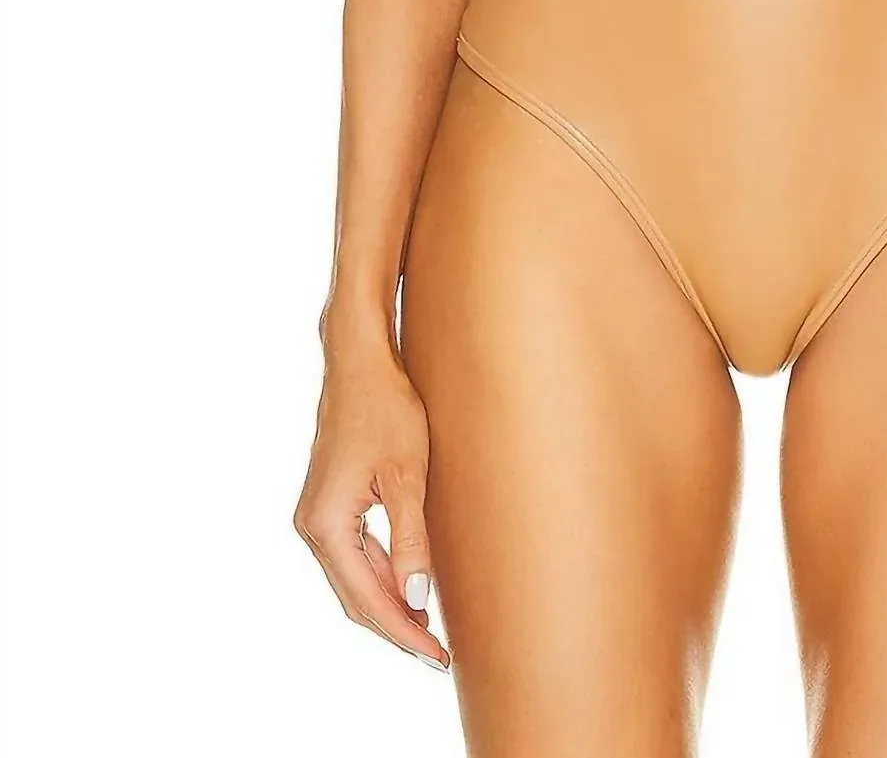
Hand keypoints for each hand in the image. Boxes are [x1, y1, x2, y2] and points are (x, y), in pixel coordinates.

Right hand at [293, 336, 449, 670]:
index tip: (438, 656)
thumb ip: (411, 539)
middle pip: (355, 596)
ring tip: (429, 629)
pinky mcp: (329, 504)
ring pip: (353, 578)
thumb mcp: (408, 474)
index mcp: (327, 524)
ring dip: (389, 604)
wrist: (359, 363)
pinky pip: (354, 555)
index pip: (367, 597)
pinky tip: (409, 586)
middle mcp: (312, 526)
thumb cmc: (387, 407)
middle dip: (397, 626)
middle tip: (439, 655)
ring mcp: (317, 515)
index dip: (404, 630)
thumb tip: (418, 597)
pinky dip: (380, 576)